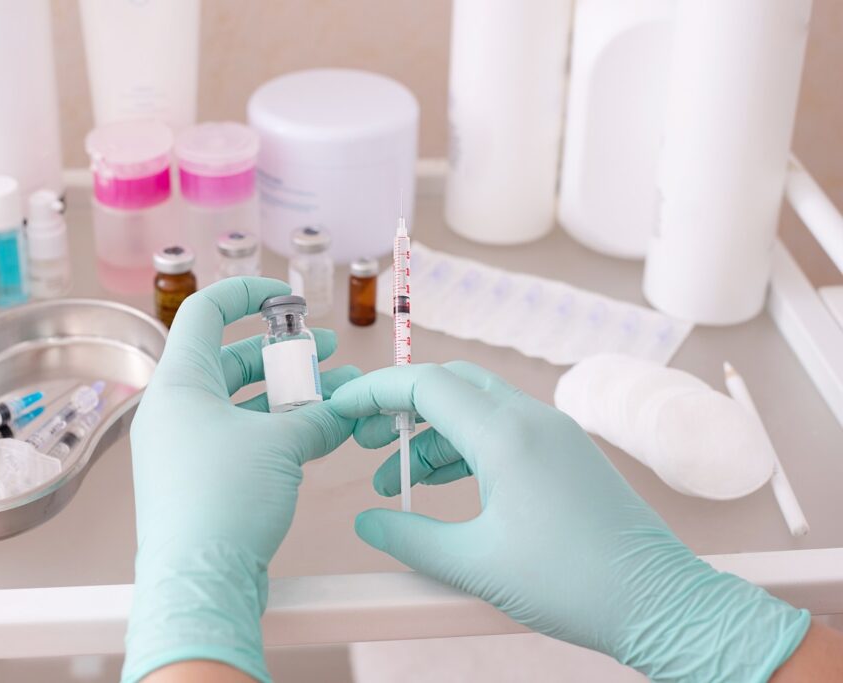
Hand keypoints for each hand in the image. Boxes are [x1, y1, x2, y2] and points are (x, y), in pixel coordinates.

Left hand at [123, 277, 358, 682]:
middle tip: (326, 351)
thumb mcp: (281, 445)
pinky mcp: (202, 481)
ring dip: (290, 396)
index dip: (246, 294)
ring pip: (243, 404)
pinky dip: (280, 431)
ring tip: (338, 393)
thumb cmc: (222, 503)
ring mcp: (186, 447)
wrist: (199, 585)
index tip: (285, 296)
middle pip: (231, 360)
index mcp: (179, 384)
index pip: (204, 313)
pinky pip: (243, 439)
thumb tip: (345, 409)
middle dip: (284, 354)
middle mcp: (176, 411)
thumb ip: (318, 416)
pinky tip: (321, 432)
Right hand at [331, 362, 809, 681]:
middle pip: (450, 385)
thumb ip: (409, 538)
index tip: (340, 409)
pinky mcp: (568, 453)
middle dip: (401, 408)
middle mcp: (532, 419)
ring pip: (477, 408)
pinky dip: (465, 448)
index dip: (374, 392)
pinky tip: (442, 484)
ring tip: (395, 478)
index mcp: (507, 434)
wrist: (660, 603)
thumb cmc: (570, 583)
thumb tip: (366, 523)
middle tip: (365, 442)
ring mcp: (555, 433)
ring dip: (432, 434)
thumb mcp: (475, 564)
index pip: (425, 384)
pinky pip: (503, 431)